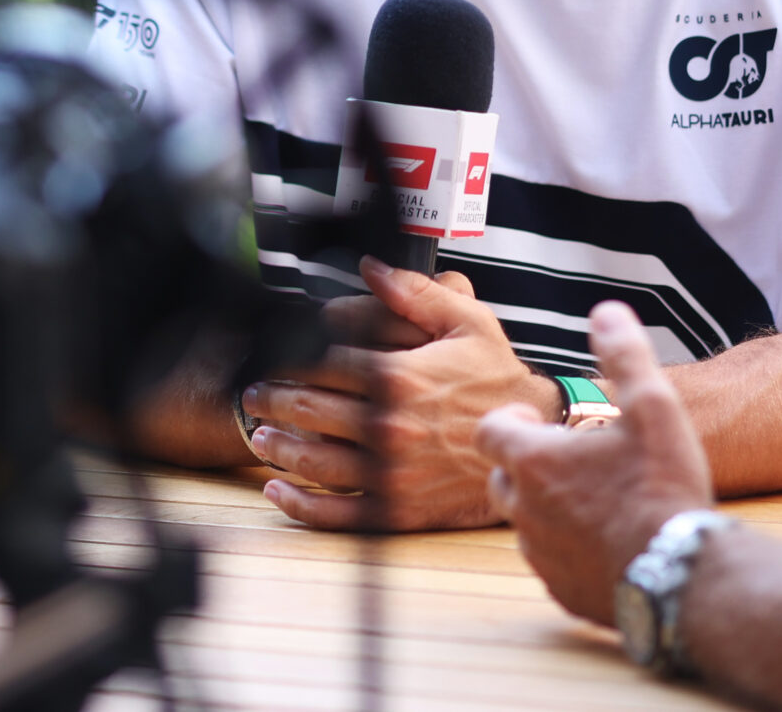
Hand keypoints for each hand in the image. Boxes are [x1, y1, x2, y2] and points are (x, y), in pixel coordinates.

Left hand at [244, 256, 560, 530]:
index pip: (321, 362)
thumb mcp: (467, 323)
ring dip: (275, 445)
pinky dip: (299, 504)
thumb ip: (414, 292)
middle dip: (270, 398)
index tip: (271, 354)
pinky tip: (277, 490)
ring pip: (312, 460)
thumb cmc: (496, 379)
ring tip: (259, 434)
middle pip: (307, 410)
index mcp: (398, 378)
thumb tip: (369, 267)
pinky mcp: (395, 511)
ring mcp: (390, 473)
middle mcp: (387, 427)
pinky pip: (335, 513)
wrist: (529, 442)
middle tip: (252, 393)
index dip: (288, 356)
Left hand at [475, 301, 714, 626]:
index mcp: (535, 461)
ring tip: (592, 497)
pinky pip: (549, 561)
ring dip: (547, 506)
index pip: (490, 431)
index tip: (538, 419)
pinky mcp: (560, 590)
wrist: (683, 574)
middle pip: (500, 477)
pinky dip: (566, 547)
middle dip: (525, 463)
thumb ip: (624, 355)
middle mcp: (525, 509)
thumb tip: (606, 313)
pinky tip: (605, 539)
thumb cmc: (664, 487)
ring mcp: (540, 554)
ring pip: (525, 522)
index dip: (510, 419)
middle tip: (568, 457)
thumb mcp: (654, 406)